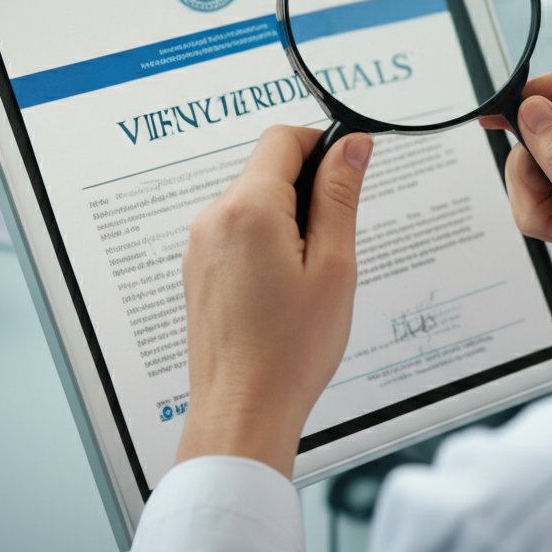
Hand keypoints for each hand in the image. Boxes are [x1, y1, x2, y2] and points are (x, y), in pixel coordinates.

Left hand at [175, 125, 373, 476]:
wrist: (242, 412)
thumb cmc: (290, 350)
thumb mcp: (333, 265)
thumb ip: (339, 195)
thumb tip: (351, 145)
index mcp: (249, 209)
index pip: (283, 139)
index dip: (322, 143)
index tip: (349, 169)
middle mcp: (215, 219)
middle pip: (267, 169)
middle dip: (308, 188)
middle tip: (334, 241)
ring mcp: (201, 245)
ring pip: (255, 201)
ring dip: (289, 217)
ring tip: (309, 275)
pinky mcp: (200, 268)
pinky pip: (238, 231)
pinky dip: (267, 240)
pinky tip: (284, 288)